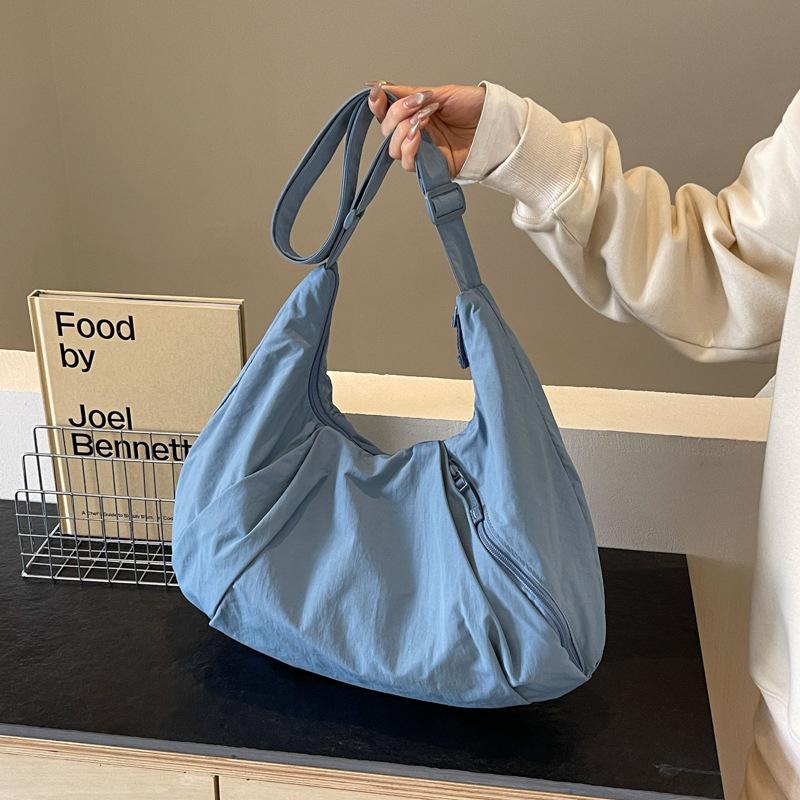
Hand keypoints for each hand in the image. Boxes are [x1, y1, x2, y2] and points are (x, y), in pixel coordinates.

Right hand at [366, 81, 484, 175]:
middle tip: (415, 106)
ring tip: (421, 120)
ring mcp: (422, 151)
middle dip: (395, 115)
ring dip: (402, 131)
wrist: (494, 122)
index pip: (386, 113)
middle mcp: (415, 133)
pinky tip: (418, 135)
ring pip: (394, 149)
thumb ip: (409, 93)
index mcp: (415, 114)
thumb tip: (382, 86)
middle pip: (387, 132)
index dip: (377, 105)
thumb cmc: (473, 107)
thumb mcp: (439, 93)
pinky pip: (409, 163)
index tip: (378, 94)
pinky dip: (409, 148)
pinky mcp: (431, 167)